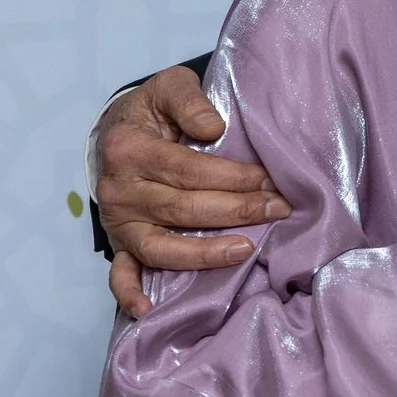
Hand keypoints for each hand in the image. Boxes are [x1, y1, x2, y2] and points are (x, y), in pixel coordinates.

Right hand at [95, 64, 289, 316]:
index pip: (188, 170)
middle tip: (279, 209)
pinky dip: (130, 293)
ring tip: (247, 250)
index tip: (270, 180)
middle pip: (182, 209)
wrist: (117, 131)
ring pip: (160, 247)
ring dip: (204, 254)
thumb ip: (190, 100)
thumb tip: (213, 127)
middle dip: (236, 211)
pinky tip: (149, 310)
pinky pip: (120, 273)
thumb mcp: (168, 86)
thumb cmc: (153, 110)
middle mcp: (119, 190)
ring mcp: (118, 221)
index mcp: (129, 149)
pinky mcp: (118, 242)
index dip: (232, 177)